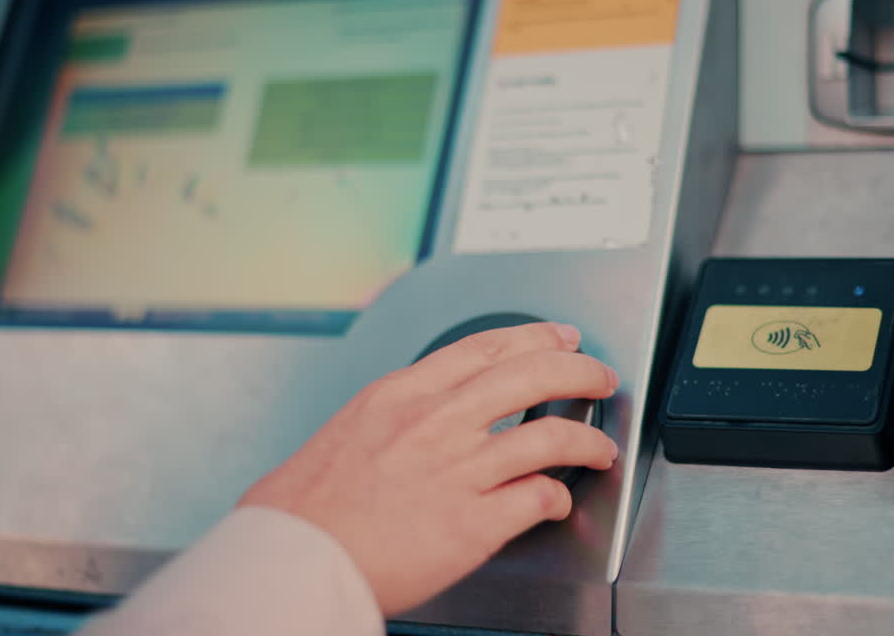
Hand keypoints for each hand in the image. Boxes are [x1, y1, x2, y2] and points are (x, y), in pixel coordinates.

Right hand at [237, 322, 618, 615]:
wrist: (294, 556)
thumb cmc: (307, 506)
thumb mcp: (350, 428)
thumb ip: (397, 414)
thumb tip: (426, 414)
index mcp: (402, 395)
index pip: (486, 348)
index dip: (535, 337)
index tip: (559, 337)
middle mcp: (435, 422)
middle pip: (532, 375)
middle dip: (580, 371)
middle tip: (599, 377)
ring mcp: (458, 470)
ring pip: (552, 435)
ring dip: (588, 440)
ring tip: (599, 448)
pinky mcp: (474, 523)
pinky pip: (539, 498)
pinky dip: (558, 498)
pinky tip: (557, 502)